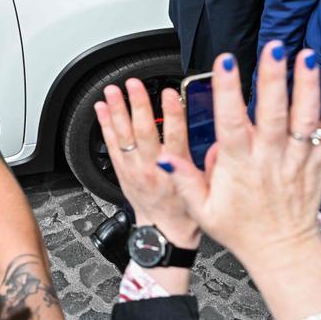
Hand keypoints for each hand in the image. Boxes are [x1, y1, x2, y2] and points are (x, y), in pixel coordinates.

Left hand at [94, 80, 197, 246]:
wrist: (163, 234)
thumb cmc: (185, 213)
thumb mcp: (205, 190)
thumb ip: (209, 164)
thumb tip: (219, 140)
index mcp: (175, 172)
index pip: (175, 137)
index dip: (172, 114)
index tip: (170, 93)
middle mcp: (152, 168)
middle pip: (144, 132)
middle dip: (138, 105)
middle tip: (134, 84)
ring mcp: (134, 170)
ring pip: (123, 136)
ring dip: (116, 111)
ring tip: (112, 91)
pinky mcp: (122, 172)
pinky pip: (111, 146)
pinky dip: (105, 126)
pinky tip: (101, 109)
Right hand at [160, 42, 320, 273]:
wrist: (283, 253)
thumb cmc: (242, 230)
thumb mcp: (202, 210)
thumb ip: (183, 179)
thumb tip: (164, 157)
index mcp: (239, 165)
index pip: (231, 122)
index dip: (227, 91)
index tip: (225, 63)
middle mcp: (270, 158)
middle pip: (273, 113)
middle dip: (273, 78)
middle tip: (274, 48)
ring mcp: (297, 160)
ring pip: (305, 119)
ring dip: (307, 86)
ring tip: (306, 57)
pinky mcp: (318, 164)